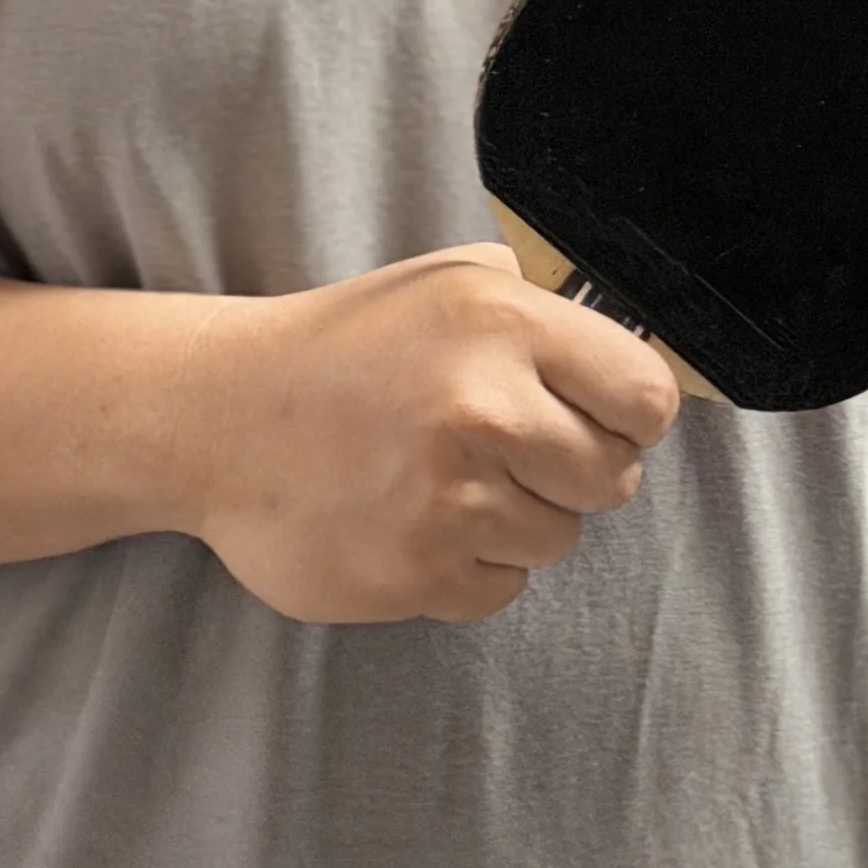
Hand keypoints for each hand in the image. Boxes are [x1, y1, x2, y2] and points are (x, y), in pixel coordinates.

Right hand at [180, 243, 680, 624]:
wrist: (219, 416)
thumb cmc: (341, 347)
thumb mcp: (442, 280)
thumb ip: (535, 306)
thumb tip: (616, 346)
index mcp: (502, 323)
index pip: (648, 398)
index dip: (629, 413)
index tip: (599, 416)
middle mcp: (485, 408)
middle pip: (613, 478)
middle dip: (572, 469)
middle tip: (509, 449)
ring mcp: (451, 498)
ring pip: (558, 538)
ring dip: (517, 518)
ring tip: (445, 479)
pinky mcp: (417, 572)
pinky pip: (501, 587)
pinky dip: (469, 564)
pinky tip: (416, 518)